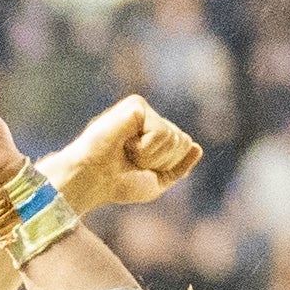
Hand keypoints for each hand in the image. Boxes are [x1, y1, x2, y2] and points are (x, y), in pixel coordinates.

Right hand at [49, 94, 202, 214]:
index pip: (184, 145)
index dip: (166, 164)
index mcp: (151, 132)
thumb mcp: (156, 182)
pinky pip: (161, 132)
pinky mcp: (136, 106)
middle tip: (132, 161)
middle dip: (161, 160)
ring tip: (126, 153)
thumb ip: (179, 167)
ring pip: (173, 137)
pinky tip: (124, 144)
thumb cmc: (117, 184)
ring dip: (150, 156)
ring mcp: (141, 110)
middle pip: (182, 140)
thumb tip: (197, 147)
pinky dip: (145, 148)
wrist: (92, 181)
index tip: (138, 168)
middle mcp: (148, 118)